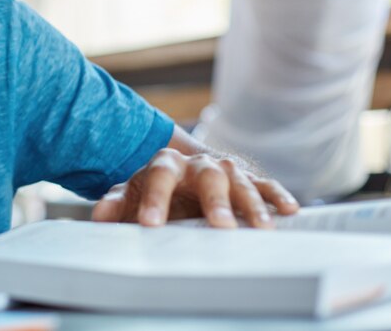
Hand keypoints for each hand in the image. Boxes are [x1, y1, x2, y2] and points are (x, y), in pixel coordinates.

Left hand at [91, 148, 299, 228]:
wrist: (177, 172)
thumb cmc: (152, 188)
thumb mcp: (130, 193)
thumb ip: (116, 202)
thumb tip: (100, 217)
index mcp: (165, 164)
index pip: (159, 177)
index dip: (154, 200)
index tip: (149, 225)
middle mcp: (197, 163)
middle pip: (208, 175)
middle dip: (215, 201)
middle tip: (221, 226)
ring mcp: (224, 170)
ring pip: (240, 180)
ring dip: (252, 203)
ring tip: (261, 227)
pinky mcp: (246, 180)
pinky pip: (265, 185)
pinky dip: (277, 195)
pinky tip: (290, 210)